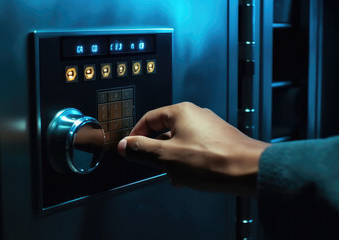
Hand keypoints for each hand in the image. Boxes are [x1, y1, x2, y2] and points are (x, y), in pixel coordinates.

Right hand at [117, 102, 269, 195]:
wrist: (249, 170)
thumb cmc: (212, 161)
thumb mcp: (167, 157)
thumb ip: (141, 150)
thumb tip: (125, 145)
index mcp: (181, 112)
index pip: (149, 119)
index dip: (136, 134)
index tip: (131, 148)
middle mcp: (195, 115)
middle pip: (164, 130)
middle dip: (156, 151)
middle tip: (151, 165)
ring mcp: (209, 127)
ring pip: (180, 141)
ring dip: (171, 159)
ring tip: (172, 176)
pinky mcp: (218, 140)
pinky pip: (194, 148)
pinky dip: (186, 161)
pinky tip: (187, 177)